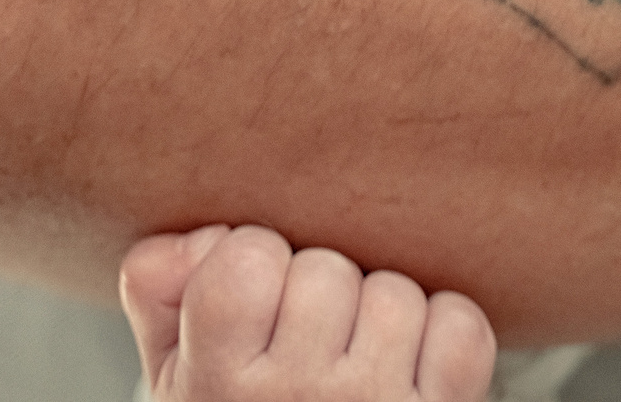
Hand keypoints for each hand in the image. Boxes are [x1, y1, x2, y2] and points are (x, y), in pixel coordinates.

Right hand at [122, 226, 494, 401]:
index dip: (254, 262)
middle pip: (326, 269)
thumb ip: (160, 287)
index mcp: (217, 387)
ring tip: (353, 359)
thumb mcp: (175, 373)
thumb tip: (210, 236)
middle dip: (317, 290)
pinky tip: (406, 367)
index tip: (251, 303)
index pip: (246, 259)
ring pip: (393, 293)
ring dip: (379, 314)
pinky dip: (442, 335)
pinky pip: (459, 327)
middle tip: (303, 340)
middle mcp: (297, 400)